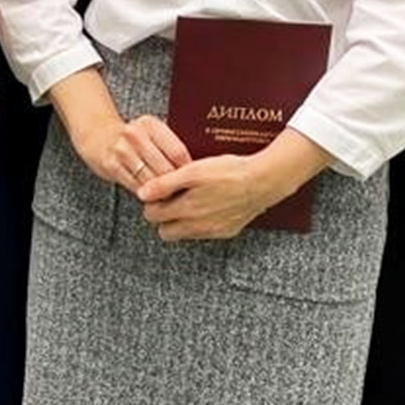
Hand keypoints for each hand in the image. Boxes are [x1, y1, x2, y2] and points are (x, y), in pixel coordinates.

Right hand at [70, 112, 191, 196]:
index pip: (178, 152)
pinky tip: (152, 196)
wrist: (99, 136)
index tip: (194, 182)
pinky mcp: (111, 165)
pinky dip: (147, 194)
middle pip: (165, 169)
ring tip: (170, 198)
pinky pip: (136, 186)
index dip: (188, 172)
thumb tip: (197, 171)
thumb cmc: (133, 139)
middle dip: (176, 185)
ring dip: (162, 192)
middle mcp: (134, 134)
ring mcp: (121, 149)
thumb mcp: (152, 134)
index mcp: (150, 124)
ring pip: (151, 180)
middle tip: (184, 195)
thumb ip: (169, 147)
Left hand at [137, 154, 280, 241]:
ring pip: (184, 233)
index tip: (158, 192)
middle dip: (163, 217)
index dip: (151, 203)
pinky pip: (204, 232)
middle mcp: (197, 226)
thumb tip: (142, 194)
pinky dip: (200, 222)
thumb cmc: (227, 172)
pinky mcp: (227, 231)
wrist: (261, 182)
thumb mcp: (192, 172)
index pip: (153, 216)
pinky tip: (206, 205)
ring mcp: (213, 231)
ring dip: (181, 220)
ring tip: (188, 199)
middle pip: (165, 231)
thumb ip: (164, 184)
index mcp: (185, 210)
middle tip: (169, 198)